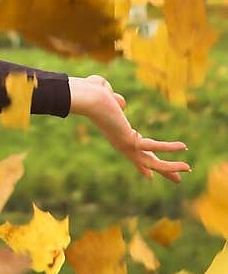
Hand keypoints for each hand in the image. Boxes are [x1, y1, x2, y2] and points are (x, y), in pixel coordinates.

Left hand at [68, 74, 190, 182]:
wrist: (85, 96)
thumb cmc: (91, 93)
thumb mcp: (106, 96)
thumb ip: (114, 99)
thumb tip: (119, 102)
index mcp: (118, 135)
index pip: (134, 152)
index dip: (143, 164)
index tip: (149, 176)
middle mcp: (122, 144)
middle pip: (146, 163)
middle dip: (163, 171)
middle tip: (178, 180)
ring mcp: (126, 146)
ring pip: (153, 163)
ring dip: (171, 167)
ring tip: (188, 169)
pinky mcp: (130, 141)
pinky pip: (154, 146)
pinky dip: (170, 148)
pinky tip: (184, 147)